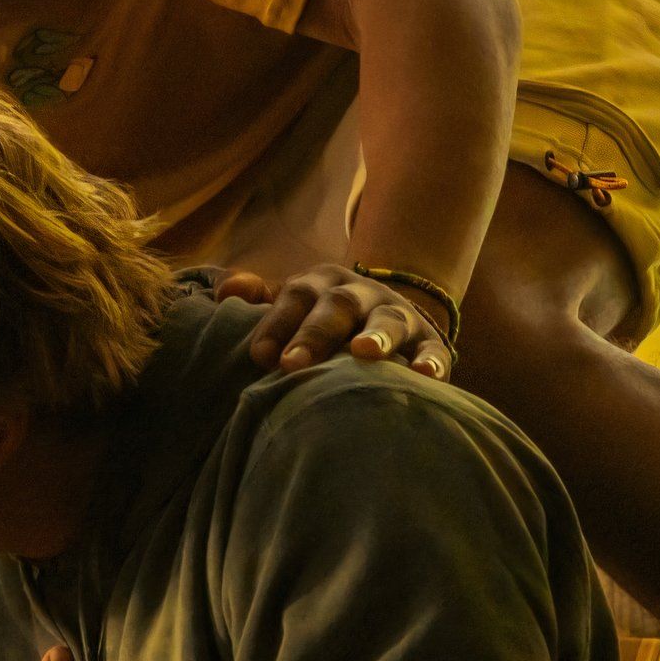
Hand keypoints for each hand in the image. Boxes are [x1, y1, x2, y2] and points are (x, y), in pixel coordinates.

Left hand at [215, 266, 453, 377]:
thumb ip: (259, 296)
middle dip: (314, 333)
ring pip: (388, 322)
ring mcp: (397, 316)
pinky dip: (431, 362)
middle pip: (337, 306)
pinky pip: (433, 350)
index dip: (276, 322)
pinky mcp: (428, 342)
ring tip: (363, 353)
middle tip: (291, 364)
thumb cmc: (320, 319)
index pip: (296, 296)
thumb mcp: (291, 302)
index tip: (259, 356)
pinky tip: (425, 376)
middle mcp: (361, 294)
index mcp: (322, 283)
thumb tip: (226, 289)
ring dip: (376, 336)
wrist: (384, 314)